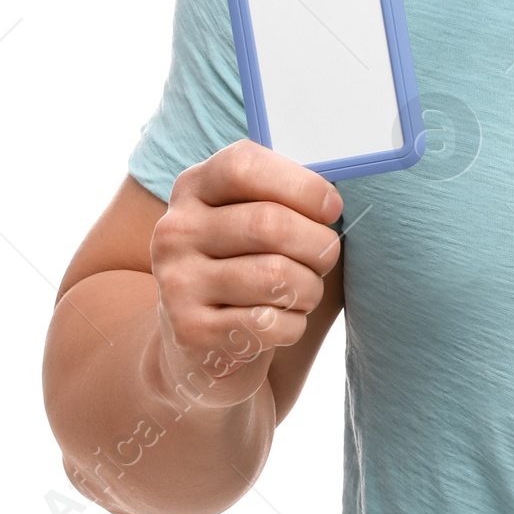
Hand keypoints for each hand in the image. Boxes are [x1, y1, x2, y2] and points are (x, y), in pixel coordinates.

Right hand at [149, 140, 342, 411]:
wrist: (203, 346)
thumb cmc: (252, 265)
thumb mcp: (258, 218)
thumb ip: (288, 195)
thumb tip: (338, 193)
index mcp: (195, 187)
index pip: (244, 166)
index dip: (302, 185)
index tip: (333, 208)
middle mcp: (175, 230)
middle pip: (269, 224)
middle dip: (319, 244)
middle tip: (327, 256)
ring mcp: (176, 282)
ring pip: (275, 277)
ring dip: (309, 288)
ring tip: (305, 290)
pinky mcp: (189, 331)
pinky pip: (267, 323)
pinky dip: (293, 324)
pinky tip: (282, 321)